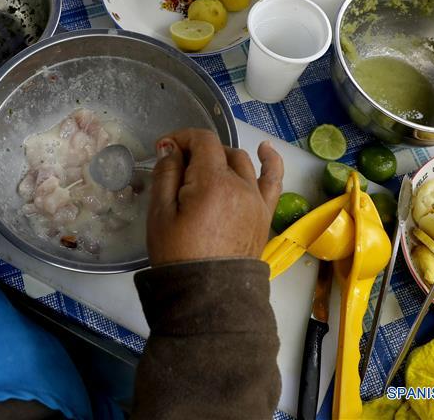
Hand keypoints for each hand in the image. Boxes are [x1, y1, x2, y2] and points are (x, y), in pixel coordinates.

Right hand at [147, 128, 283, 265]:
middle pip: (220, 151)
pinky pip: (273, 180)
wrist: (207, 295)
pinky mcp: (264, 214)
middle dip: (197, 152)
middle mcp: (241, 185)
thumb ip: (166, 174)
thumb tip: (171, 149)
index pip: (203, 140)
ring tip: (203, 170)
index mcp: (213, 182)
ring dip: (221, 159)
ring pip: (242, 162)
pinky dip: (271, 162)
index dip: (182, 138)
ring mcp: (256, 199)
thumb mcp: (160, 213)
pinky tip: (265, 149)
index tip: (164, 149)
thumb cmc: (178, 255)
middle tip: (176, 171)